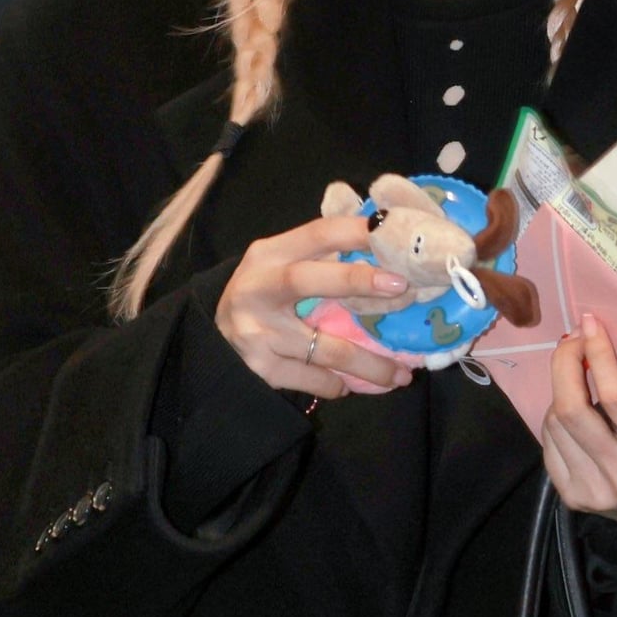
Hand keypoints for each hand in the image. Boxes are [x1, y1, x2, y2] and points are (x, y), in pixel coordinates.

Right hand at [215, 214, 412, 400]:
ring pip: (326, 347)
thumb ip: (320, 256)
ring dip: (371, 362)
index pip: (317, 233)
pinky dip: (339, 383)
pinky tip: (353, 384)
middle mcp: (260, 288)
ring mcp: (259, 332)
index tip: (391, 232)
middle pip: (311, 280)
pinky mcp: (262, 369)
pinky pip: (315, 379)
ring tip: (403, 373)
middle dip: (360, 282)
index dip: (355, 231)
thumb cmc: (262, 297)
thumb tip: (383, 249)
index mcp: (270, 254)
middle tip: (404, 289)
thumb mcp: (279, 265)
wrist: (212, 344)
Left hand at [541, 312, 616, 520]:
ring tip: (578, 385)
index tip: (589, 323)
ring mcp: (592, 489)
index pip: (615, 396)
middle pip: (571, 408)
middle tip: (571, 341)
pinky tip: (573, 418)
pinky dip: (556, 419)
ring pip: (554, 421)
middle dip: (565, 363)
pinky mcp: (571, 496)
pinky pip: (548, 441)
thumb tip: (605, 336)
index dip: (598, 353)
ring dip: (561, 393)